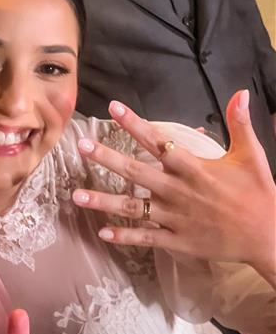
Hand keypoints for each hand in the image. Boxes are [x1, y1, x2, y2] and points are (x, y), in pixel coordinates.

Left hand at [73, 90, 275, 286]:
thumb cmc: (257, 194)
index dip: (134, 123)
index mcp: (192, 167)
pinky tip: (102, 233)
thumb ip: (239, 123)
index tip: (113, 107)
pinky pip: (146, 238)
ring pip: (133, 208)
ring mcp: (174, 218)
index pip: (158, 141)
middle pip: (136, 172)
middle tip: (83, 146)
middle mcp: (177, 191)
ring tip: (76, 196)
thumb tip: (241, 92)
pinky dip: (124, 236)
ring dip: (104, 202)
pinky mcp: (177, 241)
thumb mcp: (251, 156)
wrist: (268, 237)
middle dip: (108, 158)